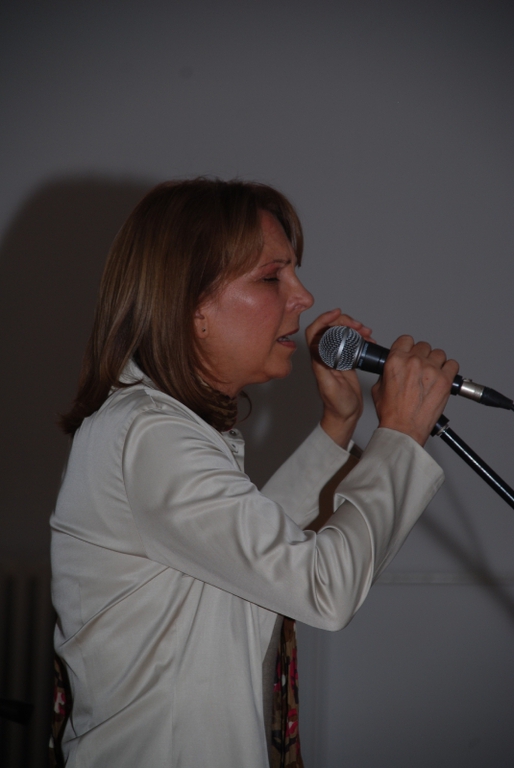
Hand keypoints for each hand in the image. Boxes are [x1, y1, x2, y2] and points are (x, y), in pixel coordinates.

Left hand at [306, 309, 372, 448]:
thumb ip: (323, 369)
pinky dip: (360, 337)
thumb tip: (319, 350)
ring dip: (354, 328)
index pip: (315, 332)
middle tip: (359, 325)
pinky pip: (352, 342)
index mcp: (318, 359)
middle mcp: (325, 356)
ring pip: (342, 333)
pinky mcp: (346, 360)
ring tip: (367, 332)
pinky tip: (369, 340)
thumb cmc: (337, 405)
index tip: (337, 313)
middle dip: (345, 322)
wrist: (345, 415)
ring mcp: (336, 357)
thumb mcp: (329, 387)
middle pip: (330, 329)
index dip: (324, 319)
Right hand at [372, 335, 458, 445]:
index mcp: (396, 360)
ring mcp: (431, 370)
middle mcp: (414, 362)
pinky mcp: (445, 380)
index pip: (406, 340)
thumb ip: (387, 372)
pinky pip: (453, 365)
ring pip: (439, 354)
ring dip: (436, 362)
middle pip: (423, 346)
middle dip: (422, 356)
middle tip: (420, 368)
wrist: (404, 428)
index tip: (410, 352)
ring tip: (432, 374)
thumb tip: (394, 368)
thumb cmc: (392, 412)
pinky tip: (443, 377)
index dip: (408, 347)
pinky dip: (449, 370)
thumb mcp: (378, 388)